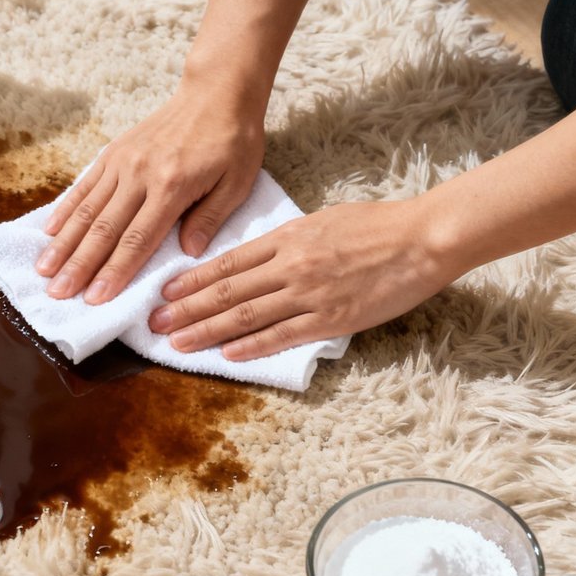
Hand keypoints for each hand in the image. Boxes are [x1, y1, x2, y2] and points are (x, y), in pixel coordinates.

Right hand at [35, 87, 264, 303]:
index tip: (95, 298)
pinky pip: (85, 185)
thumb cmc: (233, 140)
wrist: (216, 91)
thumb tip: (188, 253)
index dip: (115, 271)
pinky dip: (65, 210)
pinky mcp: (114, 152)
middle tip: (58, 293)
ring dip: (64, 242)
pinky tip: (48, 232)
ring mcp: (123, 162)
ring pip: (87, 209)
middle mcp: (140, 174)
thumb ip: (210, 218)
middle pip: (104, 229)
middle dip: (79, 265)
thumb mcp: (238, 182)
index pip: (138, 239)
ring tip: (44, 270)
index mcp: (172, 186)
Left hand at [148, 198, 454, 358]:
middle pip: (227, 291)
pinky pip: (283, 335)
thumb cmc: (375, 225)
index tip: (164, 294)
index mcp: (287, 237)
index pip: (227, 262)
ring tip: (177, 344)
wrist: (421, 238)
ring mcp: (310, 293)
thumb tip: (256, 258)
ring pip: (247, 315)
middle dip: (186, 310)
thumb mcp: (321, 220)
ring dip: (207, 331)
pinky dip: (253, 346)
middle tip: (154, 325)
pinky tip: (227, 355)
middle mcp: (290, 265)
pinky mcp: (332, 318)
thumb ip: (286, 240)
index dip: (192, 281)